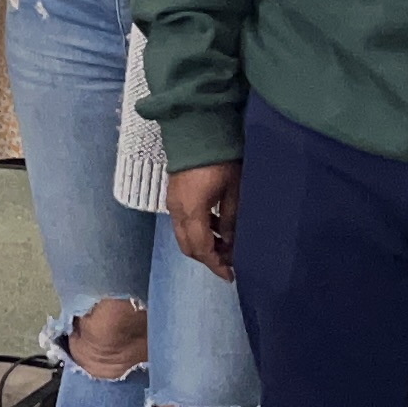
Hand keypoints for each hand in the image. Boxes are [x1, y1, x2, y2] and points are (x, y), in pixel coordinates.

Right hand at [169, 162, 240, 283]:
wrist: (197, 131)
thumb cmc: (220, 160)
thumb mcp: (234, 191)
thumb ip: (231, 220)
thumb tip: (231, 243)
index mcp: (192, 211)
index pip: (201, 248)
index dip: (216, 264)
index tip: (230, 275)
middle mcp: (177, 211)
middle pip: (188, 246)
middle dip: (207, 258)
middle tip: (228, 262)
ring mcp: (173, 203)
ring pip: (184, 236)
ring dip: (203, 245)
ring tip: (225, 245)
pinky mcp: (174, 196)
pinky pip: (183, 223)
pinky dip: (198, 231)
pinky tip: (216, 227)